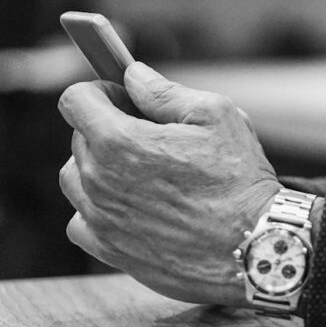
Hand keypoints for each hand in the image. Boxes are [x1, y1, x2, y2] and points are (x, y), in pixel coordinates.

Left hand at [58, 61, 280, 305]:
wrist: (250, 245)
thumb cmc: (237, 176)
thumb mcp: (214, 114)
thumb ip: (165, 92)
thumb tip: (134, 76)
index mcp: (120, 141)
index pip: (75, 100)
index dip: (100, 90)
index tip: (126, 98)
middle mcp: (99, 181)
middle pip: (79, 137)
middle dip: (108, 125)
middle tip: (152, 132)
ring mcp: (100, 219)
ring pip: (75, 178)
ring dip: (99, 165)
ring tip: (144, 168)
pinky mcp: (108, 250)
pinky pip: (82, 218)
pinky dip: (99, 206)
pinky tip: (136, 201)